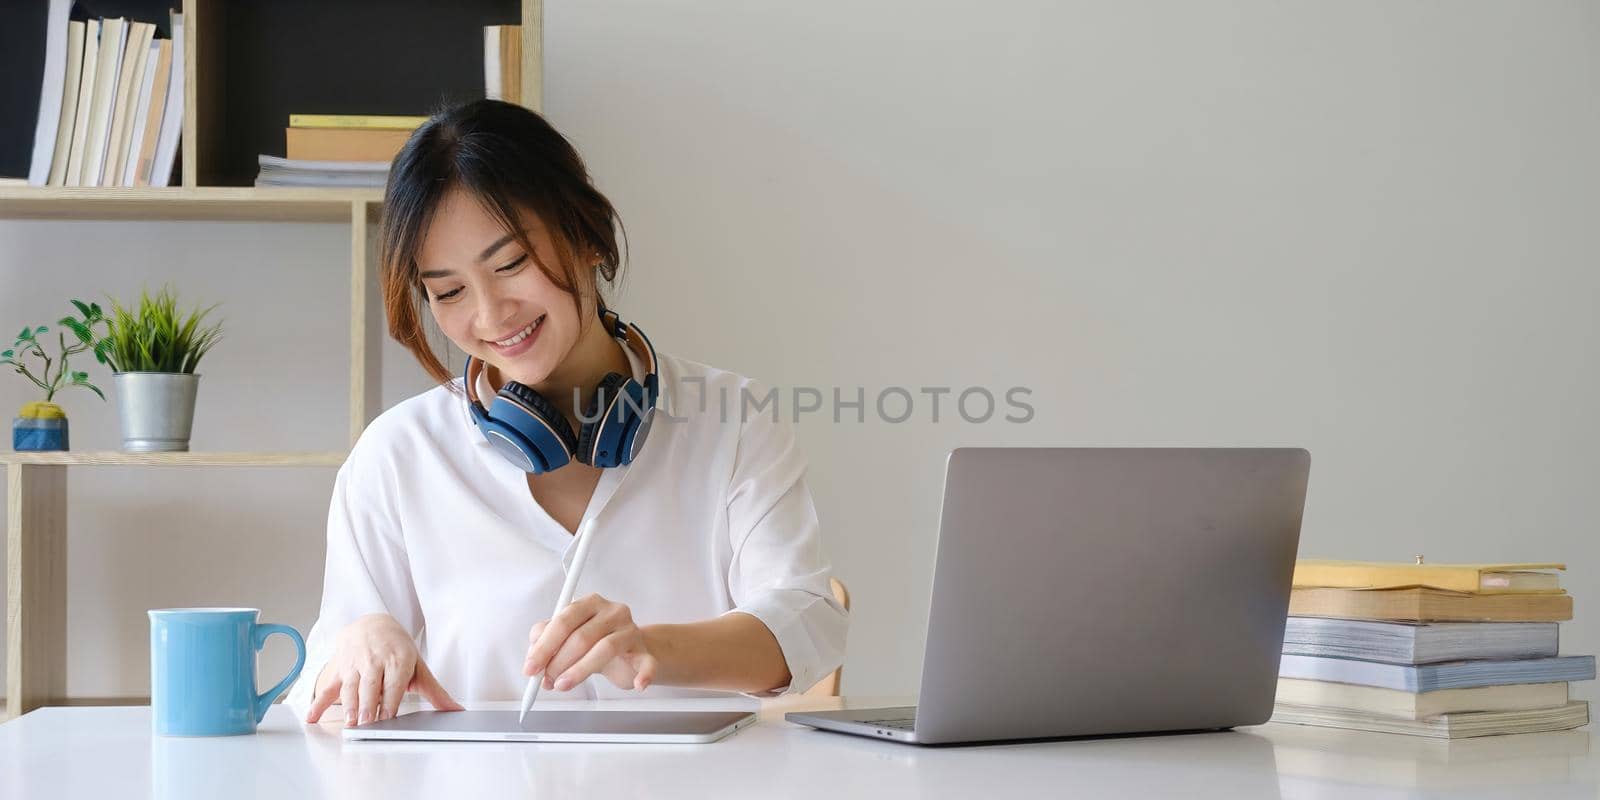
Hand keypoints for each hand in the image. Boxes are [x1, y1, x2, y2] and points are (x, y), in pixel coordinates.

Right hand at [305, 613, 463, 725]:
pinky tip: (312, 718)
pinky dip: (318, 703)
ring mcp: (355, 663)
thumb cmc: (398, 650)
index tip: (388, 719)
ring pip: (351, 687)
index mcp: (398, 660)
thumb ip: (435, 692)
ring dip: (348, 705)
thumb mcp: (419, 666)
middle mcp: (375, 660)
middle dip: (367, 706)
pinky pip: (328, 686)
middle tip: (366, 725)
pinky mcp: (339, 667)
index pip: (393, 684)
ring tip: (350, 723)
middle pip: (370, 686)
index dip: (390, 701)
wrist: (373, 623)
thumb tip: (457, 710)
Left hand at [525, 593, 658, 692]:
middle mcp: (612, 611)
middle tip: (546, 680)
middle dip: (558, 662)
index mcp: (590, 603)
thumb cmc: (594, 643)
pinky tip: (638, 685)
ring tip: (563, 685)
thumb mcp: (568, 636)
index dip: (544, 646)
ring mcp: (630, 630)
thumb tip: (533, 655)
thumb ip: (547, 638)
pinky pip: (647, 662)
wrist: (628, 652)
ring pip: (605, 649)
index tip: (531, 667)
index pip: (564, 620)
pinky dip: (643, 674)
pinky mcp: (645, 651)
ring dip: (579, 671)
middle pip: (582, 636)